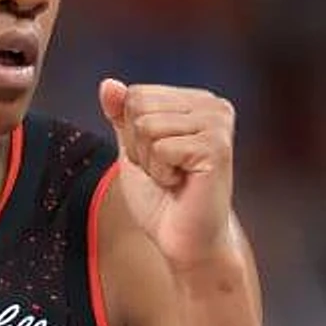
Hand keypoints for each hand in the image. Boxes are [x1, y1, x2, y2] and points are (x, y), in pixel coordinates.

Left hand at [98, 79, 239, 271]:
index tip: (157, 159)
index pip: (136, 94)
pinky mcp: (217, 147)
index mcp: (196, 100)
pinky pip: (161, 147)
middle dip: (139, 147)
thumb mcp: (133, 150)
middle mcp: (213, 105)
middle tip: (165, 171)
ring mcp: (218, 124)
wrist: (184, 241)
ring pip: (147, 126)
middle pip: (139, 106)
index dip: (132, 134)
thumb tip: (107, 83)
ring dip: (150, 161)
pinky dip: (161, 172)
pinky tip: (181, 184)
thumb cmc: (161, 199)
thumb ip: (122, 115)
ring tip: (173, 178)